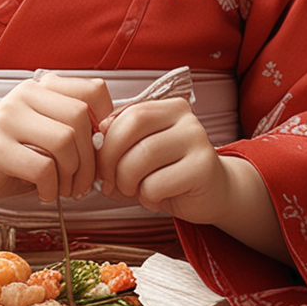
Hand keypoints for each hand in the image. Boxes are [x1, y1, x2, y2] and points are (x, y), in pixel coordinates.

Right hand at [0, 74, 113, 203]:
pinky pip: (43, 166)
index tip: (98, 148)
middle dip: (90, 159)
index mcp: (41, 88)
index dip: (106, 121)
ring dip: (73, 174)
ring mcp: (8, 118)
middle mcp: (25, 95)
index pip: (94, 90)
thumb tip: (110, 143)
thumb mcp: (41, 131)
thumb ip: (70, 128)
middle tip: (83, 183)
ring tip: (65, 189)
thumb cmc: (9, 152)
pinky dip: (52, 187)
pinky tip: (45, 193)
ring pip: (65, 140)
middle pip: (81, 119)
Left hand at [96, 98, 286, 258]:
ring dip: (127, 182)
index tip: (100, 165)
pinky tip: (156, 198)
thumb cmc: (169, 173)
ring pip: (142, 157)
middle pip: (132, 129)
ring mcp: (198, 140)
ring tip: (134, 191)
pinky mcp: (203, 168)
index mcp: (167, 107)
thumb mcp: (142, 152)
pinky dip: (147, 197)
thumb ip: (120, 142)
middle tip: (110, 183)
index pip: (127, 114)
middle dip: (111, 160)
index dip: (106, 142)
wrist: (212, 193)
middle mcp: (185, 118)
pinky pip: (156, 184)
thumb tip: (94, 145)